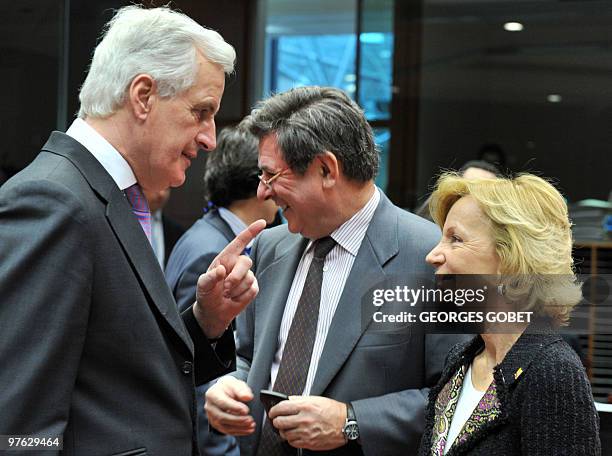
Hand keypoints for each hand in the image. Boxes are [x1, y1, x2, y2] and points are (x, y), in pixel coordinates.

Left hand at [194, 219, 265, 337]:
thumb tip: (221, 270)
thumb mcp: (203, 286)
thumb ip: (210, 277)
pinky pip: (252, 290)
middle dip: (236, 276)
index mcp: (226, 258)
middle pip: (246, 261)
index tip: (261, 223)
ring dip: (236, 289)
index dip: (251, 231)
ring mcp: (247, 276)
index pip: (240, 242)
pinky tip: (234, 298)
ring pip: (249, 278)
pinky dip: (241, 297)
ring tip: (227, 294)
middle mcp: (238, 264)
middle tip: (225, 288)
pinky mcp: (253, 287)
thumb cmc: (207, 294)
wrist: (214, 311)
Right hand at [205, 376, 255, 435]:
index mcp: (212, 394)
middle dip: (238, 420)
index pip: (222, 403)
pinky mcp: (217, 425)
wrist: (224, 392)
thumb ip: (241, 389)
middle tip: (250, 419)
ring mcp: (212, 417)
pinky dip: (239, 431)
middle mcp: (210, 407)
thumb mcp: (234, 383)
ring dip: (239, 427)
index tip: (246, 410)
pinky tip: (247, 429)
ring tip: (251, 425)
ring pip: (224, 426)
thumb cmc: (228, 387)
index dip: (234, 407)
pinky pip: (227, 431)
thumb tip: (247, 397)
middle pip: (222, 417)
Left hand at [269, 396, 346, 450]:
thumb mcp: (316, 399)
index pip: (281, 407)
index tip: (272, 412)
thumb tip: (287, 400)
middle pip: (279, 422)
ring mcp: (306, 432)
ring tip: (287, 428)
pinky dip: (291, 439)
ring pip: (284, 434)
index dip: (273, 410)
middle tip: (277, 420)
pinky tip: (294, 434)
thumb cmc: (333, 411)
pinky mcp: (309, 442)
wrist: (346, 424)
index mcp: (305, 406)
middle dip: (275, 421)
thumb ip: (300, 399)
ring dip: (283, 431)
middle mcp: (304, 419)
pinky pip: (292, 442)